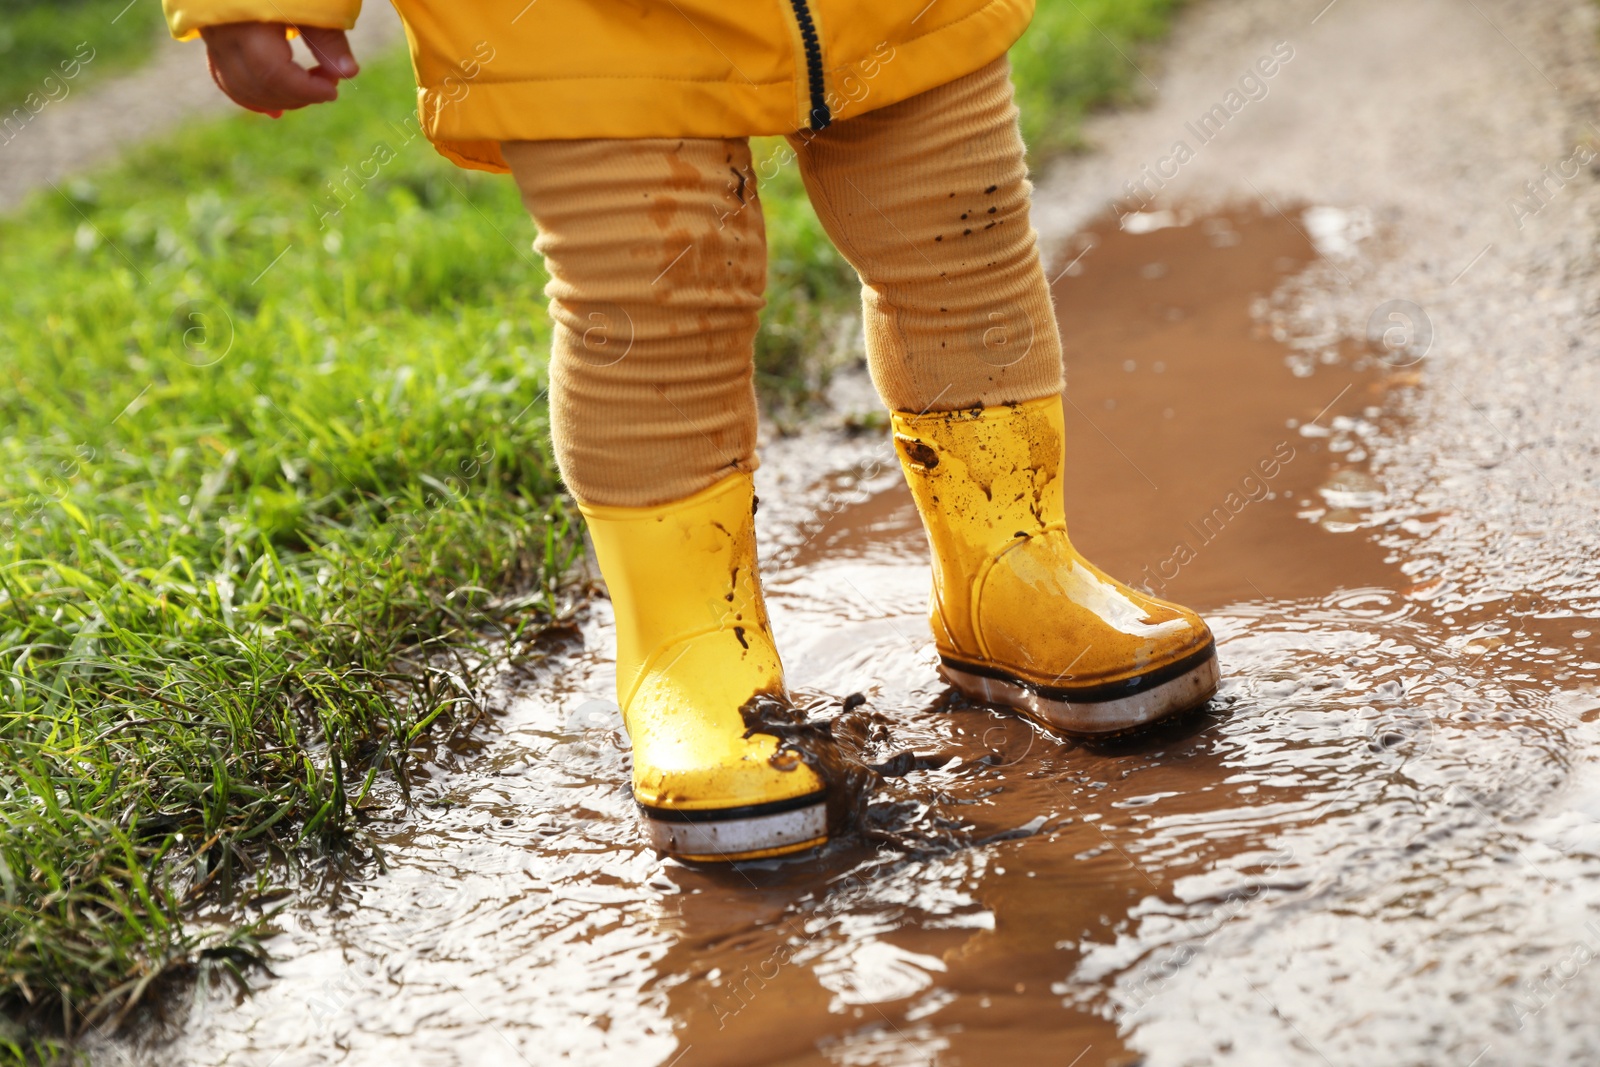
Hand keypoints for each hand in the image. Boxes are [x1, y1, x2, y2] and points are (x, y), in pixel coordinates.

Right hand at [199, 22, 357, 117]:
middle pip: (256, 85)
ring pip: (239, 86)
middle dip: (295, 95)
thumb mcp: (314, 0)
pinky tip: (278, 111)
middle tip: (327, 83)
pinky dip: (252, 95)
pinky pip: (225, 77)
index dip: (305, 90)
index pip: (272, 72)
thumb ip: (328, 37)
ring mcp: (213, 36)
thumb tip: (348, 74)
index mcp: (247, 20)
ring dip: (277, 99)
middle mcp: (223, 31)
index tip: (333, 90)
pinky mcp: (212, 38)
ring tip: (309, 90)